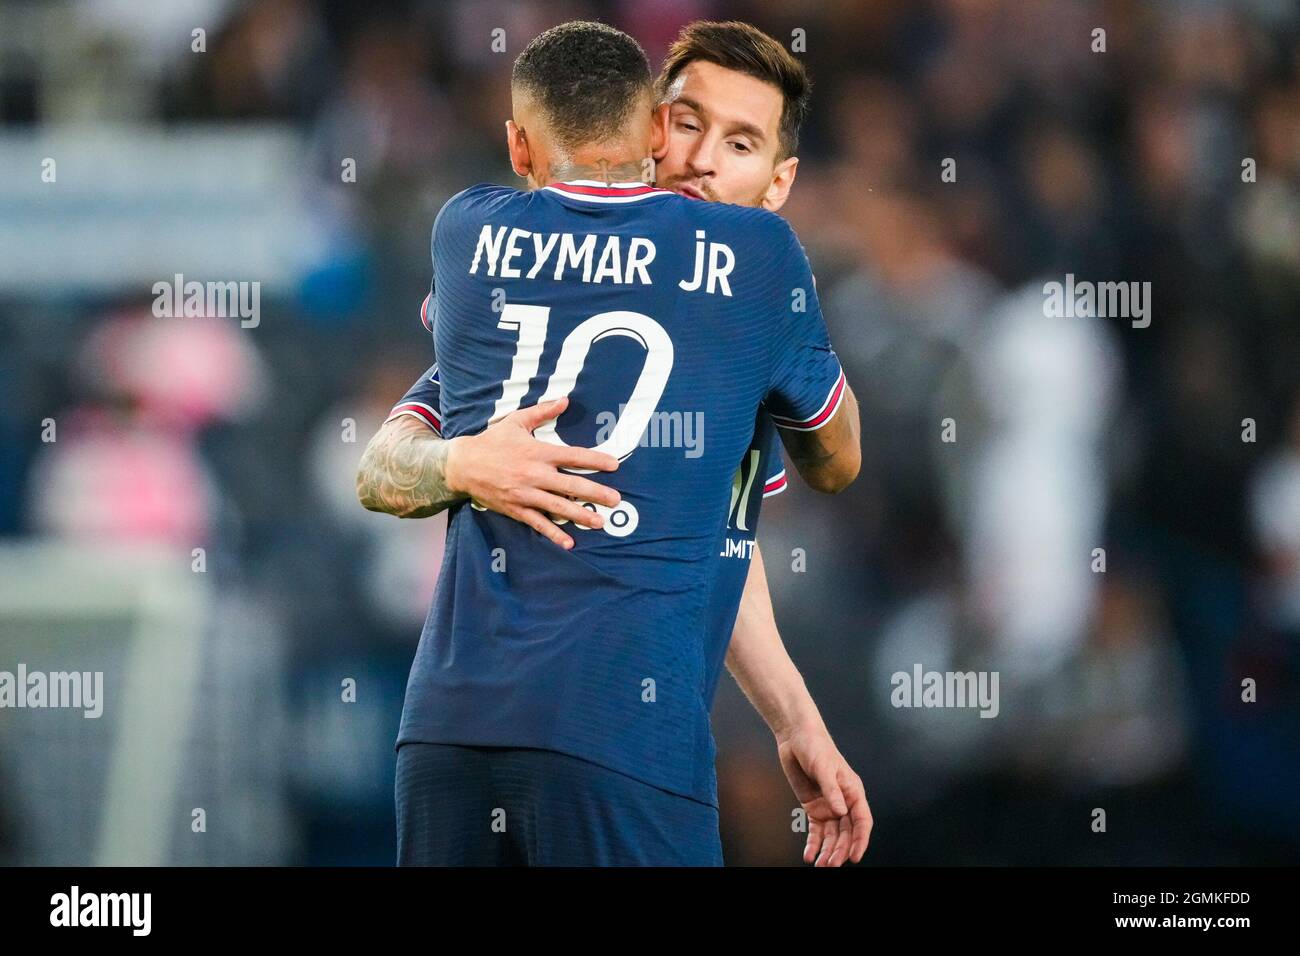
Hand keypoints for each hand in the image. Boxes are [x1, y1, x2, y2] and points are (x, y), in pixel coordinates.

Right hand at [443, 396, 620, 548]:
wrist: (463, 464)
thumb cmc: (492, 441)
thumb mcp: (516, 421)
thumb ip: (542, 412)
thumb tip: (565, 400)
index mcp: (538, 452)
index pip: (573, 456)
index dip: (595, 460)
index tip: (614, 465)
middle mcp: (535, 474)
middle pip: (571, 485)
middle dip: (595, 492)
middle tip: (616, 499)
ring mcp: (526, 494)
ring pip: (558, 506)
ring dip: (581, 515)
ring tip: (600, 522)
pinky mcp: (516, 509)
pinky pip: (538, 523)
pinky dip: (554, 534)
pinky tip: (569, 543)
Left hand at [776, 725, 871, 865]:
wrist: (796, 738)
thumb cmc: (816, 747)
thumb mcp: (824, 767)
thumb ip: (832, 790)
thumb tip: (840, 811)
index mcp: (853, 792)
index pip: (862, 821)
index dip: (860, 840)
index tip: (854, 856)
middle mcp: (843, 802)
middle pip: (846, 833)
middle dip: (840, 850)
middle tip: (832, 865)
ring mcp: (828, 806)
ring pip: (832, 835)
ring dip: (828, 851)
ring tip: (821, 866)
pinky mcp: (813, 807)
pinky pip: (816, 830)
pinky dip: (813, 843)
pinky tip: (809, 855)